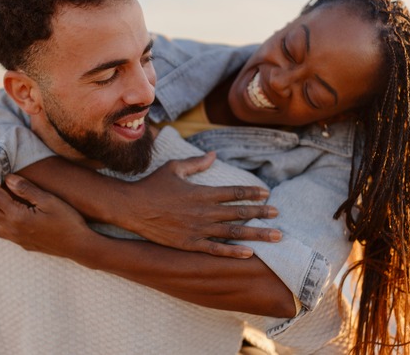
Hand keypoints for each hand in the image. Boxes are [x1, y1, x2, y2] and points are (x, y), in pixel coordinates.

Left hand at [0, 171, 90, 257]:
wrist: (78, 246)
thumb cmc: (67, 221)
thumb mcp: (49, 201)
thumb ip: (26, 189)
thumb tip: (7, 178)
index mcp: (17, 216)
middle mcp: (11, 229)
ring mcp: (15, 238)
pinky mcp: (21, 243)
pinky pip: (0, 232)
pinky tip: (6, 211)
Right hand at [121, 152, 281, 258]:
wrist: (132, 207)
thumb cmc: (152, 185)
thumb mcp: (174, 168)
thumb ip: (196, 163)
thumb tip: (214, 156)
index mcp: (203, 192)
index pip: (235, 192)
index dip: (252, 193)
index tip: (266, 194)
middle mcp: (204, 211)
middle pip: (240, 212)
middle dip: (262, 213)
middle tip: (278, 214)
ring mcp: (198, 229)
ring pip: (234, 232)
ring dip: (257, 233)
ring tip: (275, 236)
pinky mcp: (190, 243)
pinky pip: (216, 249)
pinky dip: (233, 252)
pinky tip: (249, 253)